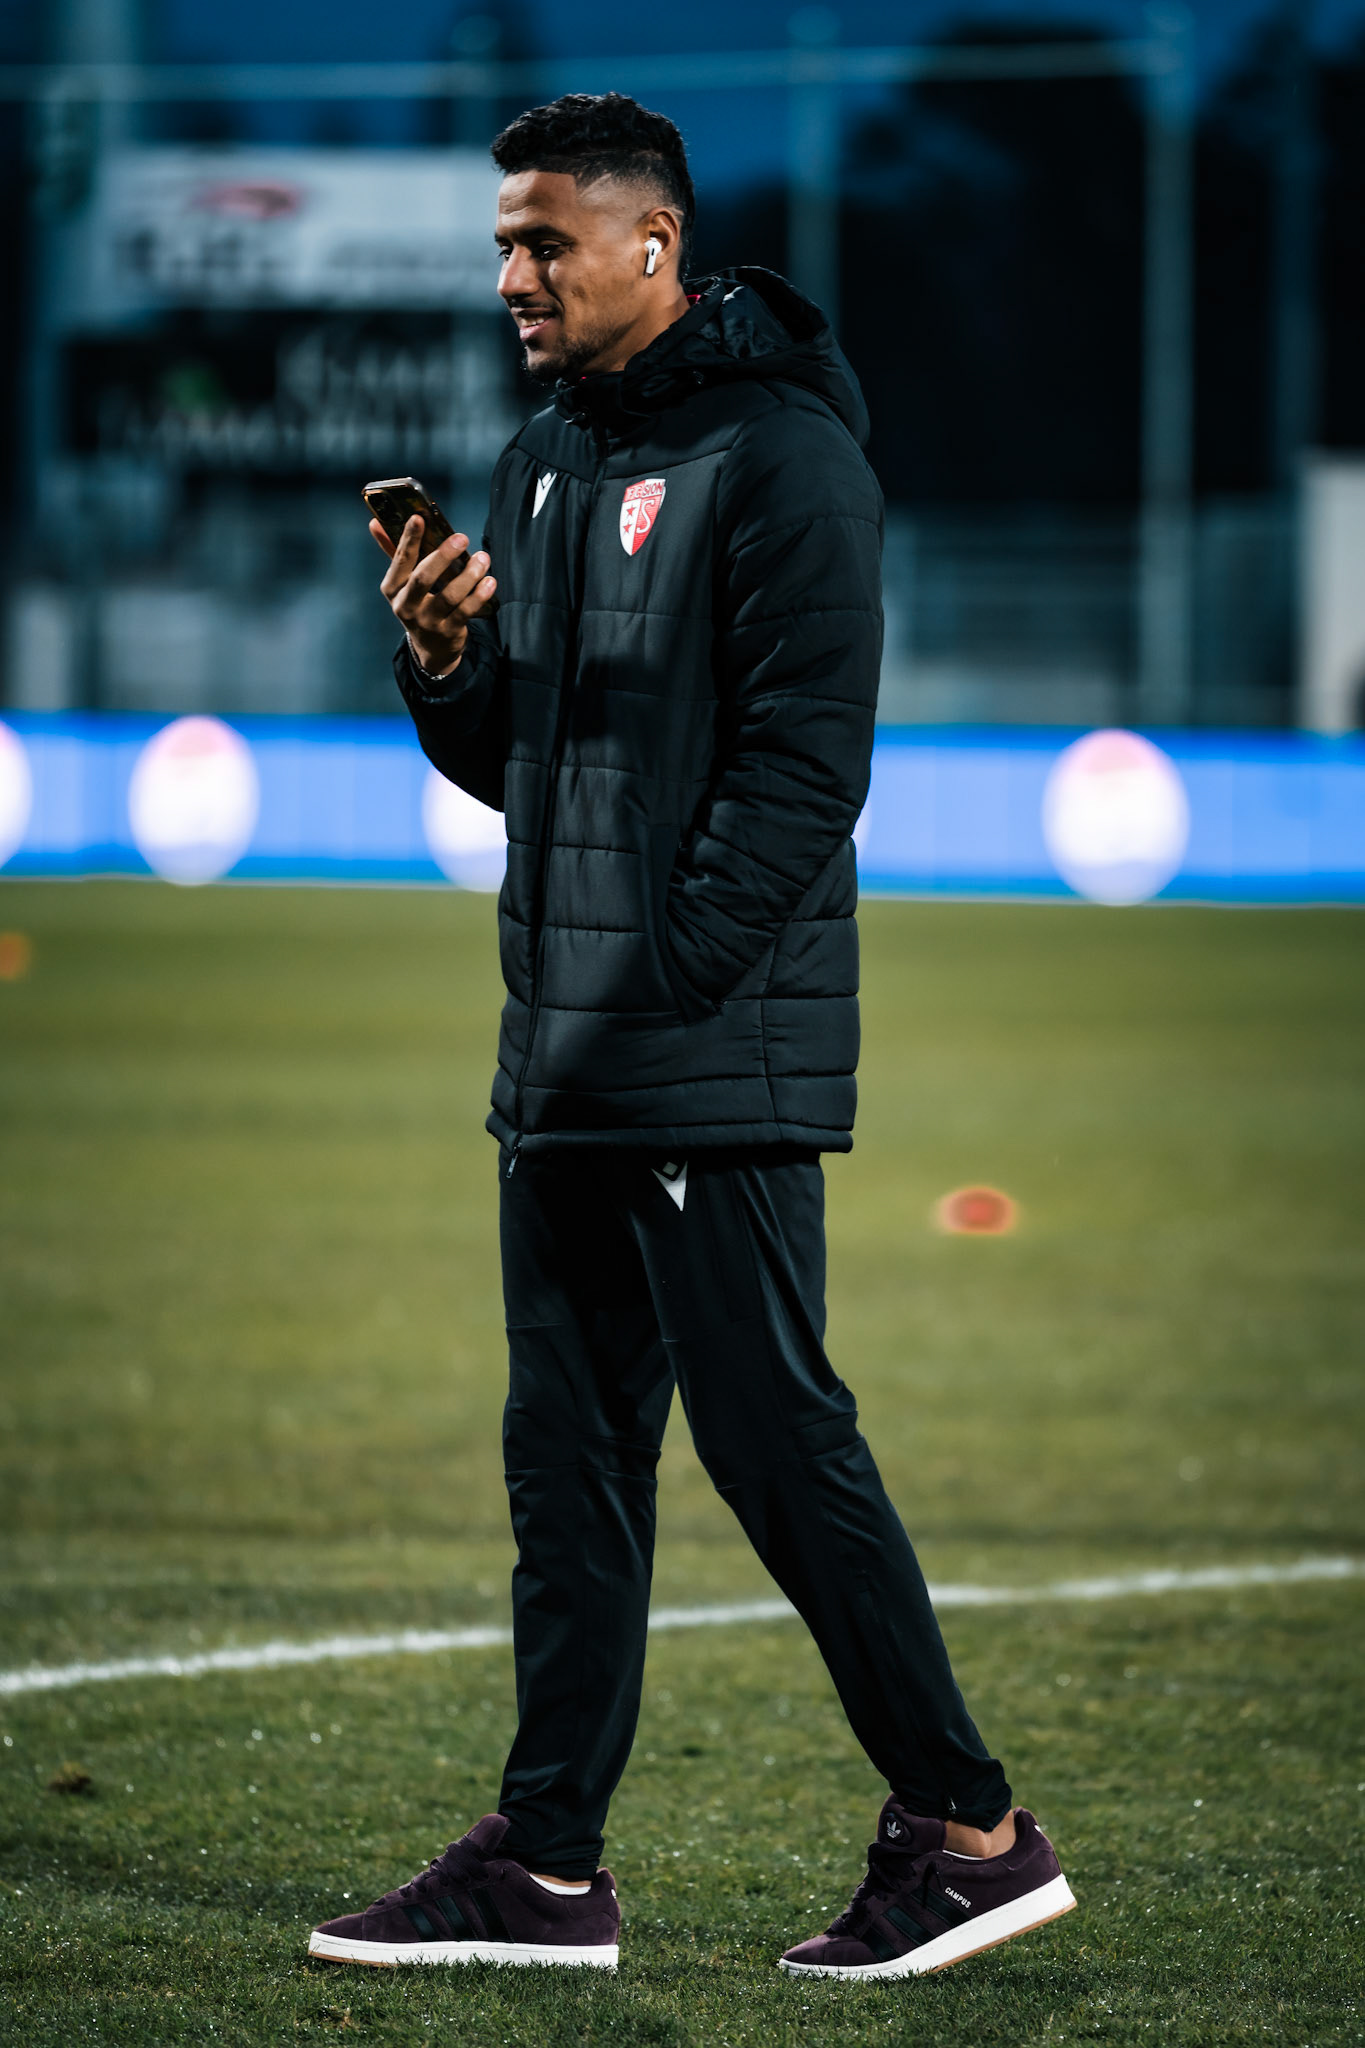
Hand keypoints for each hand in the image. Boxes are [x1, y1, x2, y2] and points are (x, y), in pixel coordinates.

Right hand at [370, 516, 496, 678]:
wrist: (431, 647)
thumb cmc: (418, 603)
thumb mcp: (403, 581)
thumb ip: (394, 551)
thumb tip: (375, 522)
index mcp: (393, 588)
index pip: (400, 560)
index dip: (409, 538)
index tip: (419, 517)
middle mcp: (406, 606)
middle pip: (423, 578)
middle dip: (443, 556)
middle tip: (462, 537)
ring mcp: (427, 621)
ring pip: (449, 595)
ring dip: (469, 574)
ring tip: (483, 558)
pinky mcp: (448, 632)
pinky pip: (466, 611)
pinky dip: (479, 595)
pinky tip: (489, 581)